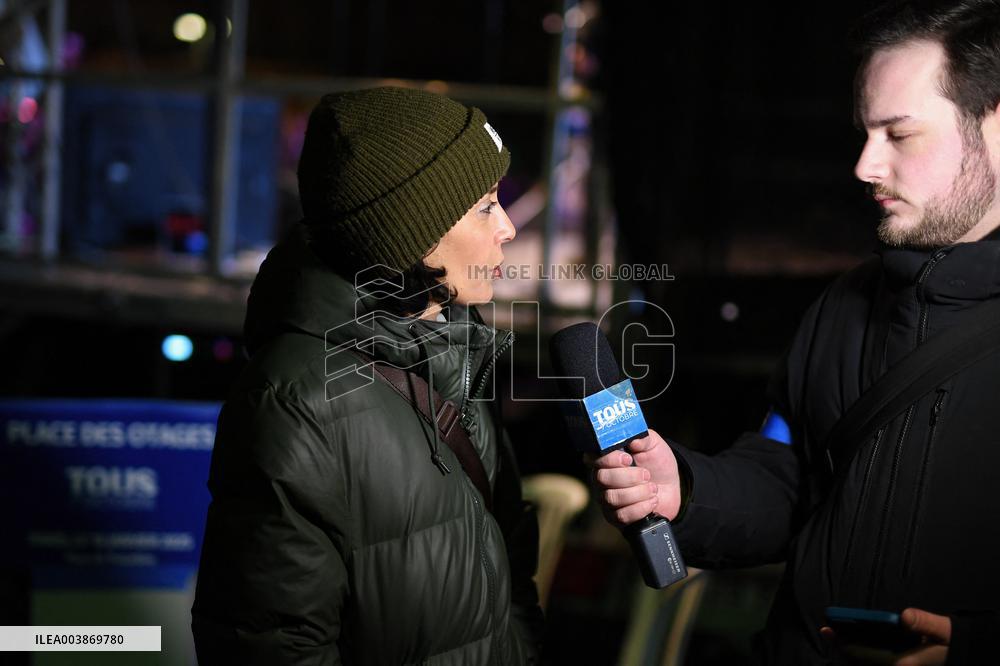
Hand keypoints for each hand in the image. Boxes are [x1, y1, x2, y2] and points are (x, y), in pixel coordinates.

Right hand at [586, 429, 681, 525]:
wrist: (671, 488)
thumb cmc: (657, 464)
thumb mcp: (654, 445)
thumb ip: (643, 438)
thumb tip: (633, 440)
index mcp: (606, 459)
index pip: (592, 458)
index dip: (608, 459)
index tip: (627, 459)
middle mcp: (602, 479)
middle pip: (601, 479)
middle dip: (628, 477)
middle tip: (647, 475)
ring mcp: (607, 499)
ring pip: (612, 498)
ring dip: (638, 493)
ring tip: (653, 489)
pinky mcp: (616, 518)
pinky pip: (621, 515)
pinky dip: (641, 508)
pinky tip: (652, 501)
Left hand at [819, 608, 949, 664]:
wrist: (962, 653)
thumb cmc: (953, 642)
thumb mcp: (944, 631)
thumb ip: (926, 623)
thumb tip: (905, 617)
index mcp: (902, 663)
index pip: (865, 656)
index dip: (844, 644)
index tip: (829, 631)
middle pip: (860, 662)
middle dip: (843, 648)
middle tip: (826, 631)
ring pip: (865, 664)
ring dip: (850, 652)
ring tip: (834, 635)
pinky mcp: (898, 665)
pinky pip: (874, 662)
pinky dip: (861, 654)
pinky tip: (852, 642)